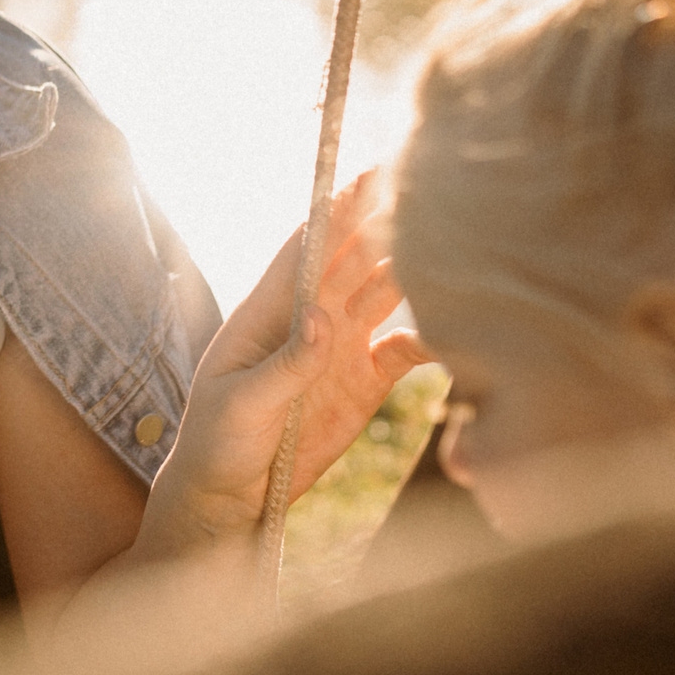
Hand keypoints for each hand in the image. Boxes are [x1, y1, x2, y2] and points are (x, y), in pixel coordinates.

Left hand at [137, 173, 429, 563]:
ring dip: (412, 268)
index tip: (365, 176)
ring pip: (384, 293)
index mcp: (268, 313)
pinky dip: (432, 334)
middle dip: (382, 223)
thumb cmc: (217, 443)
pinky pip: (406, 349)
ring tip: (449, 242)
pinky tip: (458, 326)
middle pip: (351, 259)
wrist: (231, 498)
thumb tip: (323, 318)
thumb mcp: (241, 404)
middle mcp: (309, 320)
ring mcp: (340, 348)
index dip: (335, 212)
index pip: (306, 249)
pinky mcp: (364, 383)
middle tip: (420, 187)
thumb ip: (285, 365)